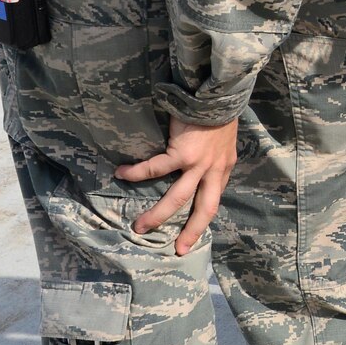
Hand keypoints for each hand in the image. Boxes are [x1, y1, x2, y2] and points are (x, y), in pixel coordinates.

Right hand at [115, 115, 237, 255]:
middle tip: (178, 249)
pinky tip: (122, 174)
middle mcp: (215, 171)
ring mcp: (200, 164)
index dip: (203, 219)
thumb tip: (200, 163)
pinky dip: (137, 172)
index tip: (194, 235)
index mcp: (223, 169)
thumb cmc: (218, 113)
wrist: (218, 95)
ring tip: (140, 226)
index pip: (214, 200)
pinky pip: (156, 168)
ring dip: (158, 214)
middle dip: (190, 231)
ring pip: (178, 197)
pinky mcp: (184, 152)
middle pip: (204, 208)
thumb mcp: (223, 141)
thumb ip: (214, 156)